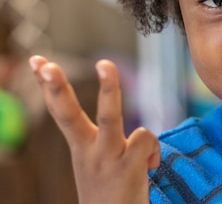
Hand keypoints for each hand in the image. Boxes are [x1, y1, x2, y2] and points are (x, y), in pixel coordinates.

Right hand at [29, 55, 159, 203]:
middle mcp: (88, 152)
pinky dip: (153, 148)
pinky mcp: (126, 168)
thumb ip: (109, 141)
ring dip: (109, 88)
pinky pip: (144, 137)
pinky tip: (149, 165)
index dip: (49, 87)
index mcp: (81, 148)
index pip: (61, 112)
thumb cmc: (109, 191)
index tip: (38, 61)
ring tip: (103, 64)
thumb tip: (139, 130)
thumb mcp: (99, 162)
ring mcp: (106, 159)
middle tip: (48, 65)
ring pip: (109, 115)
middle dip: (58, 86)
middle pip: (69, 114)